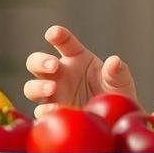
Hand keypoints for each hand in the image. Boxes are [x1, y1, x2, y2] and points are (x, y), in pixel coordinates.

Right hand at [22, 25, 137, 118]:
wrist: (115, 119)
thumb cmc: (116, 93)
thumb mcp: (121, 81)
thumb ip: (117, 72)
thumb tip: (114, 62)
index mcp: (76, 57)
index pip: (64, 42)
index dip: (57, 35)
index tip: (53, 34)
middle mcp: (60, 73)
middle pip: (36, 62)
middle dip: (41, 61)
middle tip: (54, 65)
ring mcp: (54, 93)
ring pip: (32, 87)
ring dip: (38, 87)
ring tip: (52, 89)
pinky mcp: (53, 112)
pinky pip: (41, 111)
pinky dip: (44, 111)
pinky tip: (53, 110)